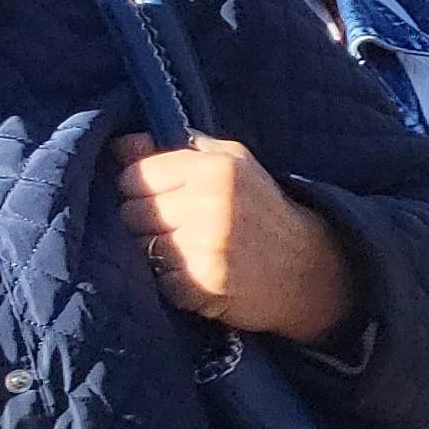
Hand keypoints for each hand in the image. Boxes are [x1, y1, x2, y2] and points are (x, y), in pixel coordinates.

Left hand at [114, 135, 352, 343]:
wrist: (307, 267)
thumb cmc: (263, 209)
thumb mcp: (233, 163)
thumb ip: (178, 149)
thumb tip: (120, 144)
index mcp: (217, 168)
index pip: (136, 176)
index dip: (143, 188)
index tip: (165, 196)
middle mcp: (212, 204)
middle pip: (132, 212)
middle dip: (150, 221)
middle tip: (184, 226)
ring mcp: (208, 247)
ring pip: (142, 247)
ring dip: (159, 252)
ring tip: (194, 250)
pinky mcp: (204, 284)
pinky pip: (159, 280)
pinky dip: (174, 281)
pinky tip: (201, 274)